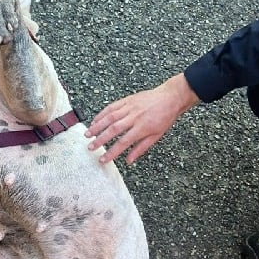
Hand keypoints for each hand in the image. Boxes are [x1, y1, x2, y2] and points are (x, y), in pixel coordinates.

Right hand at [85, 73, 199, 163]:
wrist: (170, 97)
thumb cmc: (165, 117)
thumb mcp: (157, 135)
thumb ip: (141, 148)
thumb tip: (129, 161)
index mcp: (143, 127)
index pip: (124, 142)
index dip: (112, 152)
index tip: (103, 159)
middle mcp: (134, 117)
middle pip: (113, 130)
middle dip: (100, 139)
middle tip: (90, 147)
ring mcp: (129, 107)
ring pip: (109, 117)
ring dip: (97, 126)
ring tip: (87, 135)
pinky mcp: (126, 100)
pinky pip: (111, 107)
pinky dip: (101, 114)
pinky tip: (95, 121)